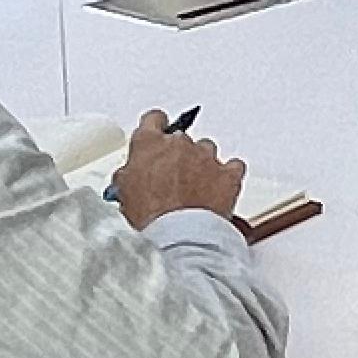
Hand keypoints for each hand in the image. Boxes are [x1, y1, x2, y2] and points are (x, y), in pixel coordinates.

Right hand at [112, 109, 246, 229]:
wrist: (179, 238)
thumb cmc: (151, 218)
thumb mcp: (124, 194)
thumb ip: (128, 174)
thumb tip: (129, 176)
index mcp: (149, 143)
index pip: (154, 119)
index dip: (156, 127)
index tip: (157, 134)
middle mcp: (179, 143)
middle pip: (182, 139)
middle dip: (179, 156)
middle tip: (173, 179)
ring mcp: (206, 157)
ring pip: (207, 151)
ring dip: (202, 165)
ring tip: (196, 190)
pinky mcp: (228, 174)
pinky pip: (233, 167)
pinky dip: (228, 176)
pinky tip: (221, 189)